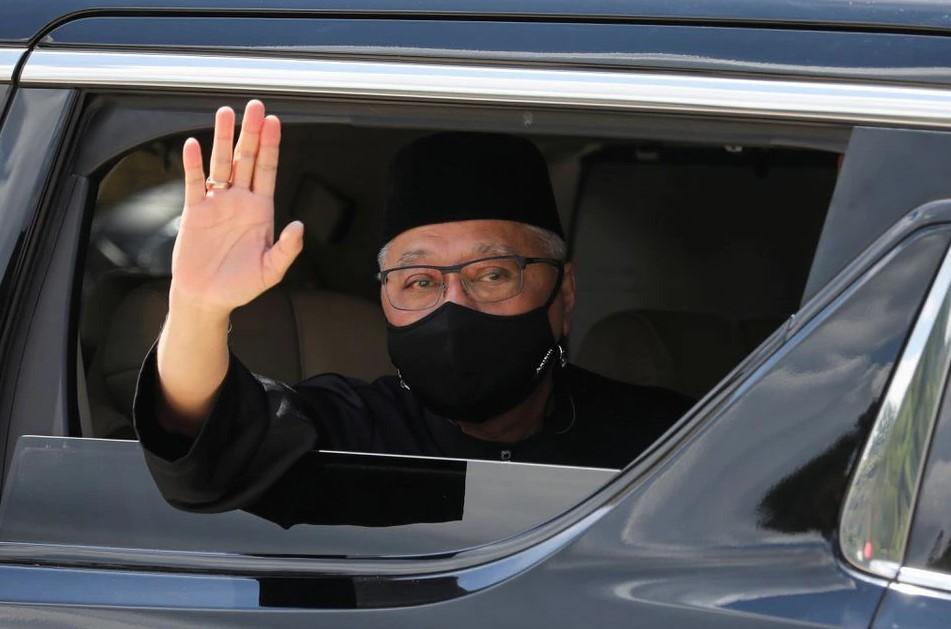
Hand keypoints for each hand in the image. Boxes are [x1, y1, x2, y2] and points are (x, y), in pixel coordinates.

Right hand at [170, 100, 302, 314]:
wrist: (207, 298)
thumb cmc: (241, 286)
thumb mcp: (270, 270)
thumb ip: (286, 249)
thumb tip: (299, 226)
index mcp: (261, 211)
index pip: (268, 171)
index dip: (272, 147)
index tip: (274, 122)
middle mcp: (240, 201)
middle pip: (247, 159)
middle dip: (251, 133)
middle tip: (255, 106)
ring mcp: (217, 203)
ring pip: (221, 164)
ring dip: (223, 139)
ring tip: (225, 113)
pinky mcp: (194, 211)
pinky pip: (194, 182)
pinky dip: (194, 164)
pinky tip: (194, 145)